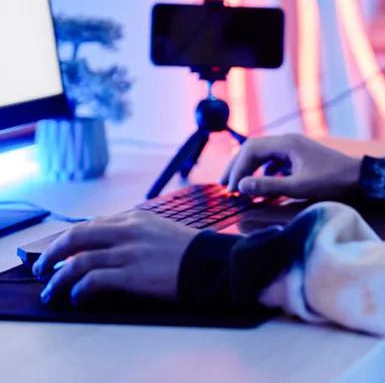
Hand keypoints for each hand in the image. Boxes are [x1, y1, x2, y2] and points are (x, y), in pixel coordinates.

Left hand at [32, 210, 196, 305]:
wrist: (210, 263)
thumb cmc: (188, 249)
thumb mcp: (160, 228)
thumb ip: (134, 231)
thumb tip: (107, 243)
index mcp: (136, 217)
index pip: (92, 224)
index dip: (70, 240)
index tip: (61, 253)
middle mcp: (129, 231)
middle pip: (76, 236)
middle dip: (52, 253)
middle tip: (42, 268)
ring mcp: (129, 253)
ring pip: (78, 261)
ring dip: (58, 279)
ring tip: (52, 291)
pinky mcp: (131, 276)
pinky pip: (92, 281)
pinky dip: (79, 291)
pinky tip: (77, 298)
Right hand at [220, 133, 360, 200]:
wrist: (358, 177)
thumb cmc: (331, 181)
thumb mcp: (299, 187)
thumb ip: (269, 187)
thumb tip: (241, 186)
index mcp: (286, 144)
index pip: (251, 150)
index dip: (237, 169)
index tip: (231, 190)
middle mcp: (288, 141)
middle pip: (253, 148)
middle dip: (237, 166)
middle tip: (224, 185)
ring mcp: (294, 147)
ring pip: (263, 153)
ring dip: (249, 168)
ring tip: (238, 186)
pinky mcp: (299, 156)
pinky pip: (273, 160)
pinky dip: (262, 171)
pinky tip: (260, 185)